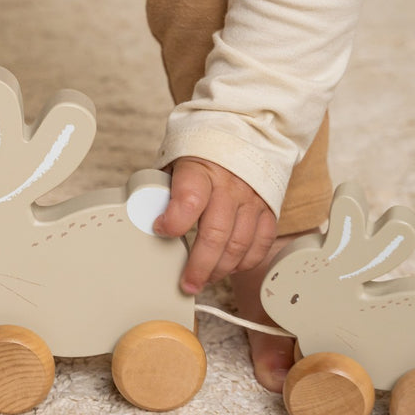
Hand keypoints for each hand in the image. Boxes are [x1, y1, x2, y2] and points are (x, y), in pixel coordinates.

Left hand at [154, 157, 277, 294]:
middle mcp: (230, 186)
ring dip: (220, 270)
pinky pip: (261, 243)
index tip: (160, 230)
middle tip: (187, 283)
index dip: (174, 221)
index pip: (189, 199)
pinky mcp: (268, 208)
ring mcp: (251, 198)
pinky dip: (246, 261)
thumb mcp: (177, 160)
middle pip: (216, 234)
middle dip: (199, 266)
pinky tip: (230, 268)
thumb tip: (145, 218)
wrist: (245, 132)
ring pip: (239, 245)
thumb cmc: (203, 151)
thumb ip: (165, 189)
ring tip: (204, 280)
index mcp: (202, 170)